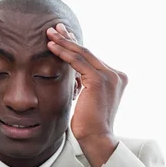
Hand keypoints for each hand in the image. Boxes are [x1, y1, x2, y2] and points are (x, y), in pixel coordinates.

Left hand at [46, 24, 127, 141]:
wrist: (97, 138)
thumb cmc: (89, 124)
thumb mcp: (88, 99)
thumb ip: (85, 84)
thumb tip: (73, 75)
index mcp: (116, 78)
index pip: (92, 58)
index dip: (76, 46)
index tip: (64, 36)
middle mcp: (115, 75)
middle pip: (87, 52)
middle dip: (69, 39)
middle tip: (55, 28)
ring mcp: (109, 76)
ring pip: (82, 54)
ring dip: (64, 42)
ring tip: (49, 33)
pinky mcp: (98, 81)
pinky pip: (77, 62)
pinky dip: (63, 53)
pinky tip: (51, 46)